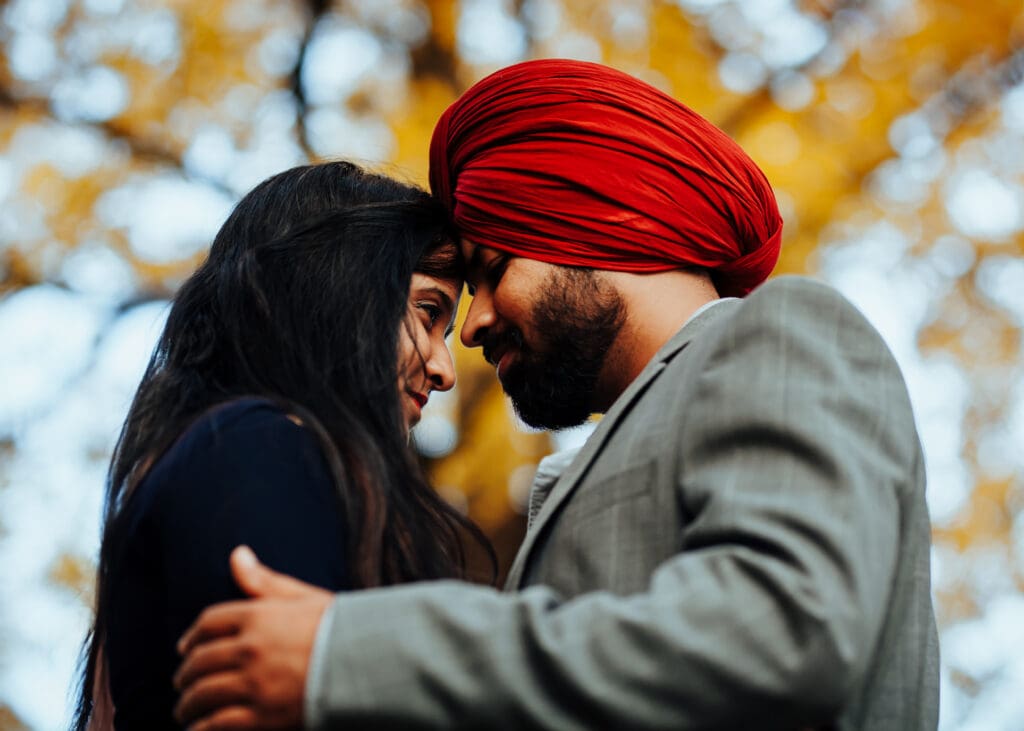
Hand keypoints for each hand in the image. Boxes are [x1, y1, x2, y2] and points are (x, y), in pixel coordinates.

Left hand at [173, 546, 332, 729]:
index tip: (185, 648)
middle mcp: (251, 648)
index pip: (208, 623)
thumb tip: (237, 554)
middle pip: (200, 661)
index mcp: (259, 616)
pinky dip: (203, 730)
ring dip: (188, 705)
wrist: (373, 662)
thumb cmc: (342, 628)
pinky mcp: (264, 716)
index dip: (192, 637)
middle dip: (186, 675)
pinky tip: (199, 730)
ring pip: (203, 695)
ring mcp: (256, 684)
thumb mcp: (303, 597)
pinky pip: (217, 725)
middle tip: (182, 683)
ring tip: (186, 711)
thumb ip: (264, 581)